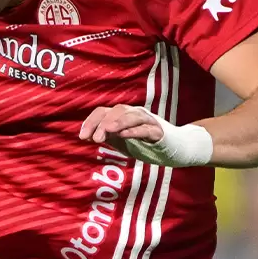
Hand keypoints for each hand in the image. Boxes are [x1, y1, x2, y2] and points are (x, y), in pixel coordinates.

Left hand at [79, 104, 212, 166]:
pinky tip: (125, 135)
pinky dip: (135, 131)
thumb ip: (107, 136)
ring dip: (118, 123)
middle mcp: (135, 114)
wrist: (175, 148)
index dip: (91, 122)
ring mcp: (148, 121)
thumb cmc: (145, 143)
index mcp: (124, 115)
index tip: (82, 137)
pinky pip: (147, 129)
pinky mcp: (159, 132)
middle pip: (117, 110)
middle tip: (93, 139)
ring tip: (107, 132)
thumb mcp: (122, 140)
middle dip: (103, 123)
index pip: (104, 111)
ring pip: (132, 116)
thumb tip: (88, 135)